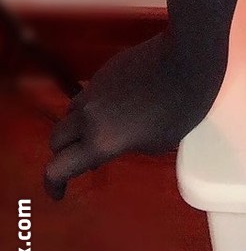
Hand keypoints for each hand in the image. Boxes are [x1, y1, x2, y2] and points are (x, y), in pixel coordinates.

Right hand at [43, 30, 223, 200]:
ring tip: (101, 132)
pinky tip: (117, 107)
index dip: (53, 185)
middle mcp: (89, 116)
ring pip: (70, 113)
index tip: (60, 193)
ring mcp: (94, 89)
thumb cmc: (182, 106)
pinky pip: (88, 94)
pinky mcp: (105, 70)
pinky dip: (93, 107)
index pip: (57, 168)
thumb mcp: (159, 143)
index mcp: (100, 141)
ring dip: (77, 128)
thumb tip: (120, 140)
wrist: (187, 57)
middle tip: (81, 161)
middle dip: (63, 154)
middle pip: (56, 140)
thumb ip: (129, 146)